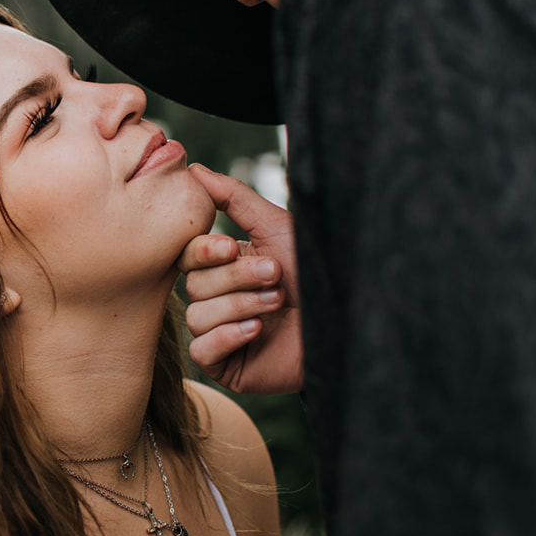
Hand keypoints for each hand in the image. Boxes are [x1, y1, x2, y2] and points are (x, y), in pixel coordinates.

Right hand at [179, 165, 303, 394]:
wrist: (347, 321)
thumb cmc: (316, 273)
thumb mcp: (276, 228)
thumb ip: (234, 197)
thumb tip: (195, 169)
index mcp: (225, 267)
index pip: (188, 256)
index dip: (203, 252)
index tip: (230, 248)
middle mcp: (219, 299)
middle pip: (194, 285)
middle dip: (236, 279)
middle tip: (276, 276)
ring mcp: (220, 333)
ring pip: (196, 316)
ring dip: (239, 307)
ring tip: (276, 305)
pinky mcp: (227, 366)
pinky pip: (201, 351)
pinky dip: (227, 337)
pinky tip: (258, 331)